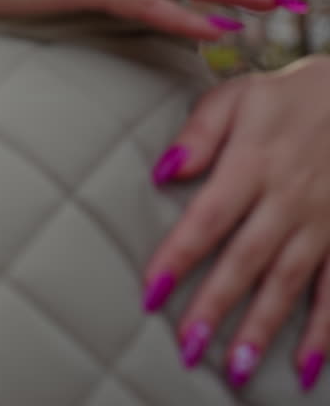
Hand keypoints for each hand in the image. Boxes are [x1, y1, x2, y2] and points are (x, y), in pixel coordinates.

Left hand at [144, 56, 329, 390]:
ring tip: (238, 367)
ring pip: (290, 282)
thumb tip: (162, 171)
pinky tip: (308, 366)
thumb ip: (200, 132)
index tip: (151, 291)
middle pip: (247, 259)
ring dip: (265, 327)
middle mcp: (288, 199)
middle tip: (189, 348)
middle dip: (217, 306)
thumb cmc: (290, 96)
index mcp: (254, 164)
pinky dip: (327, 330)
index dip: (179, 256)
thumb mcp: (240, 96)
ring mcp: (323, 221)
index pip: (209, 218)